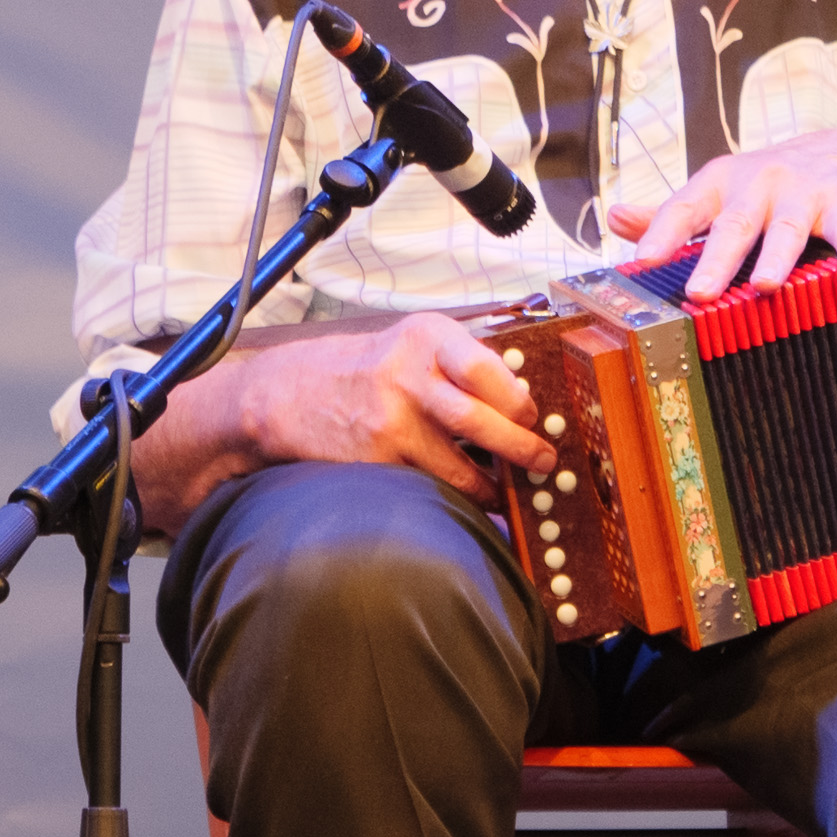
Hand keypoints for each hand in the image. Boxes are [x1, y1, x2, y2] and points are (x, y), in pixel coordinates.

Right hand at [226, 313, 553, 496]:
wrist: (292, 394)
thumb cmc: (368, 368)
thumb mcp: (414, 344)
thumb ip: (464, 363)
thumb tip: (525, 401)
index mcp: (426, 338)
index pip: (487, 368)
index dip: (518, 399)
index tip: (533, 417)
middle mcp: (407, 376)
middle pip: (481, 420)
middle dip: (522, 448)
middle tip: (543, 461)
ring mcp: (390, 421)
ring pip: (459, 467)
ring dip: (492, 487)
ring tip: (507, 493)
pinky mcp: (375, 460)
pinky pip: (430, 486)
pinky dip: (455, 498)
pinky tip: (466, 498)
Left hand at [613, 129, 836, 300]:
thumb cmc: (776, 186)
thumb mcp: (723, 193)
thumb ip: (673, 213)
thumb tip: (615, 218)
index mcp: (723, 183)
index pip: (686, 207)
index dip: (662, 233)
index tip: (642, 261)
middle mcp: (761, 183)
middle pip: (735, 224)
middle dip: (717, 258)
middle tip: (700, 292)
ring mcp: (806, 191)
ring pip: (788, 228)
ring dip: (777, 257)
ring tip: (765, 286)